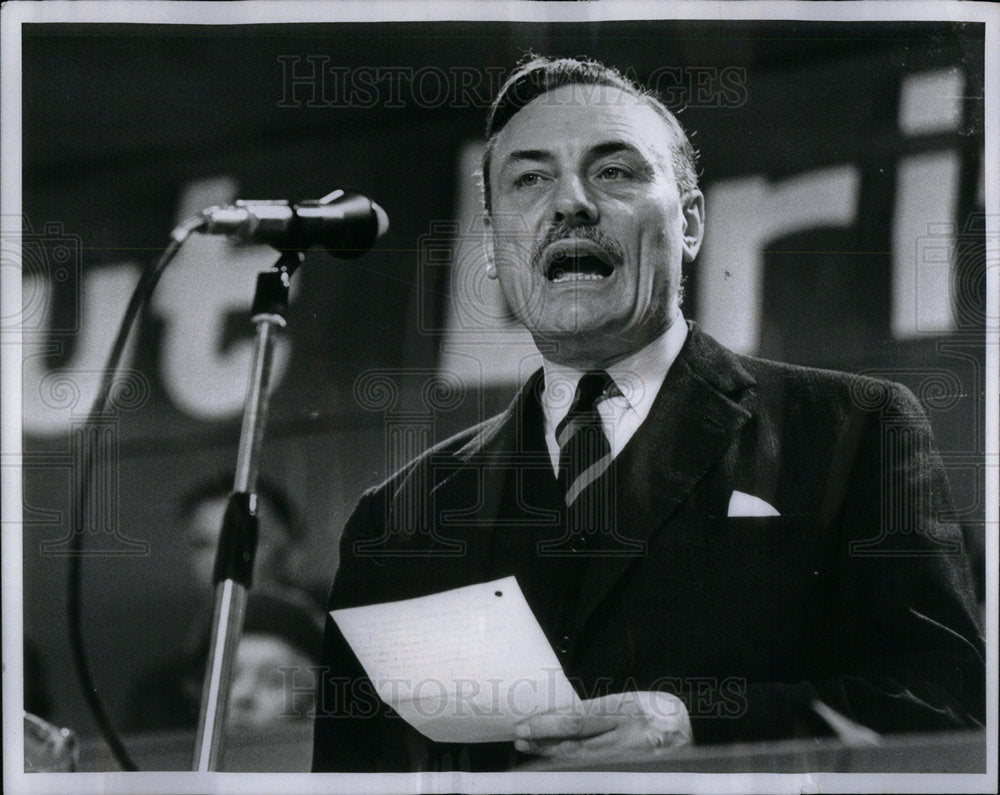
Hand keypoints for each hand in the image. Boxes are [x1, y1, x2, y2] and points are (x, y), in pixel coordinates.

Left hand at [514, 691, 691, 759]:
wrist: (702, 732)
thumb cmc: (663, 713)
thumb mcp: (635, 701)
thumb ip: (603, 711)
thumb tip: (561, 718)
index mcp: (631, 709)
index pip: (580, 719)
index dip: (549, 723)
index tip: (527, 723)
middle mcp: (632, 736)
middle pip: (577, 743)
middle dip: (544, 740)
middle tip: (520, 736)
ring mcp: (635, 760)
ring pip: (583, 762)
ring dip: (551, 756)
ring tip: (530, 748)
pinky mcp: (635, 774)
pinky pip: (597, 772)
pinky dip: (572, 768)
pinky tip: (555, 764)